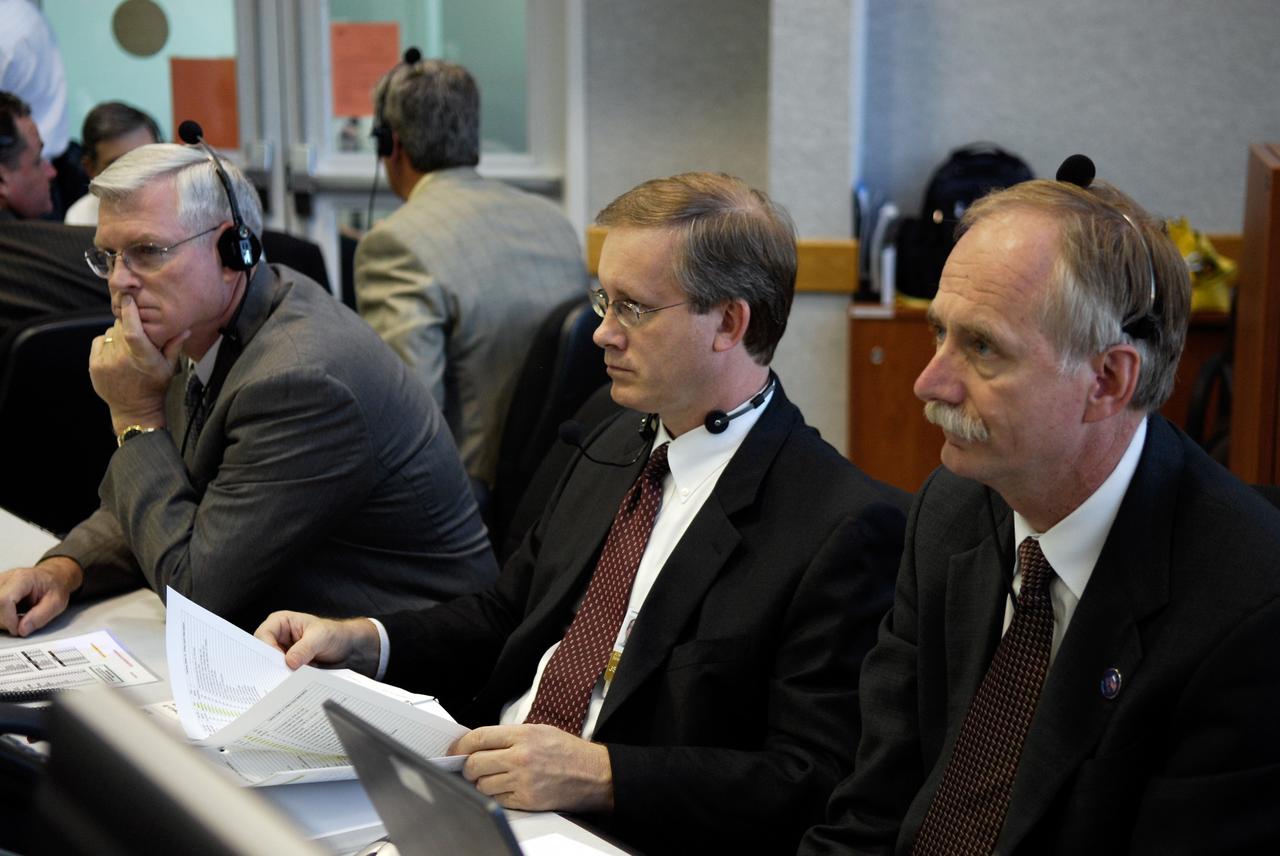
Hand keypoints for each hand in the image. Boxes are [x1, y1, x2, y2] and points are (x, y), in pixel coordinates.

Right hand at [0, 557, 83, 635]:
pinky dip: (1, 617)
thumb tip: (22, 630)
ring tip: (18, 617)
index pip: (3, 600)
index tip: (18, 629)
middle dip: (6, 622)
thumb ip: (40, 617)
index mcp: (22, 579)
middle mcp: (5, 579)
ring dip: (3, 620)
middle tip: (22, 622)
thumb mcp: (57, 603)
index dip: (8, 619)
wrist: (51, 579)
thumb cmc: (54, 587)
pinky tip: (11, 615)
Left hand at [90, 294, 186, 434]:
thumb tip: (184, 328)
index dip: (129, 312)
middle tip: (136, 332)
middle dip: (128, 324)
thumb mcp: (169, 367)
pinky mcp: (95, 365)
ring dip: (118, 335)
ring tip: (127, 347)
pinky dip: (106, 342)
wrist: (134, 410)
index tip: (128, 299)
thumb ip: (174, 345)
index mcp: (143, 358)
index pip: (133, 330)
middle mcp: (123, 358)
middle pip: (121, 327)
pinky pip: (99, 341)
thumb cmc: (154, 387)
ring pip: (110, 333)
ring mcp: (106, 362)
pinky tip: (115, 352)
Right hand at [253, 611, 380, 674]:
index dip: (267, 650)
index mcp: (280, 622)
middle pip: (262, 653)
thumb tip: (289, 662)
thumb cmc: (334, 634)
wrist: (347, 647)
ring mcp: (281, 652)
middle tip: (281, 677)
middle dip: (270, 665)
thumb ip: (305, 648)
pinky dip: (285, 679)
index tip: (280, 662)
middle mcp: (277, 637)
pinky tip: (293, 685)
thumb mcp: (321, 637)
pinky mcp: (287, 666)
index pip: (262, 636)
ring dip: (279, 674)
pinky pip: (280, 674)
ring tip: (289, 682)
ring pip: (270, 666)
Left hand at [452, 724, 613, 812]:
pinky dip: (497, 796)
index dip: (460, 746)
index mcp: (523, 735)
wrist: (594, 774)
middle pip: (474, 764)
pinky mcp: (527, 800)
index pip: (478, 738)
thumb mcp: (540, 731)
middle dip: (468, 768)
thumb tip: (479, 744)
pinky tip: (507, 788)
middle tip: (471, 768)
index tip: (454, 752)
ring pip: (482, 785)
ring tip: (494, 778)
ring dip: (482, 783)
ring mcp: (523, 780)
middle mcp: (521, 757)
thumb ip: (510, 736)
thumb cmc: (568, 752)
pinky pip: (497, 800)